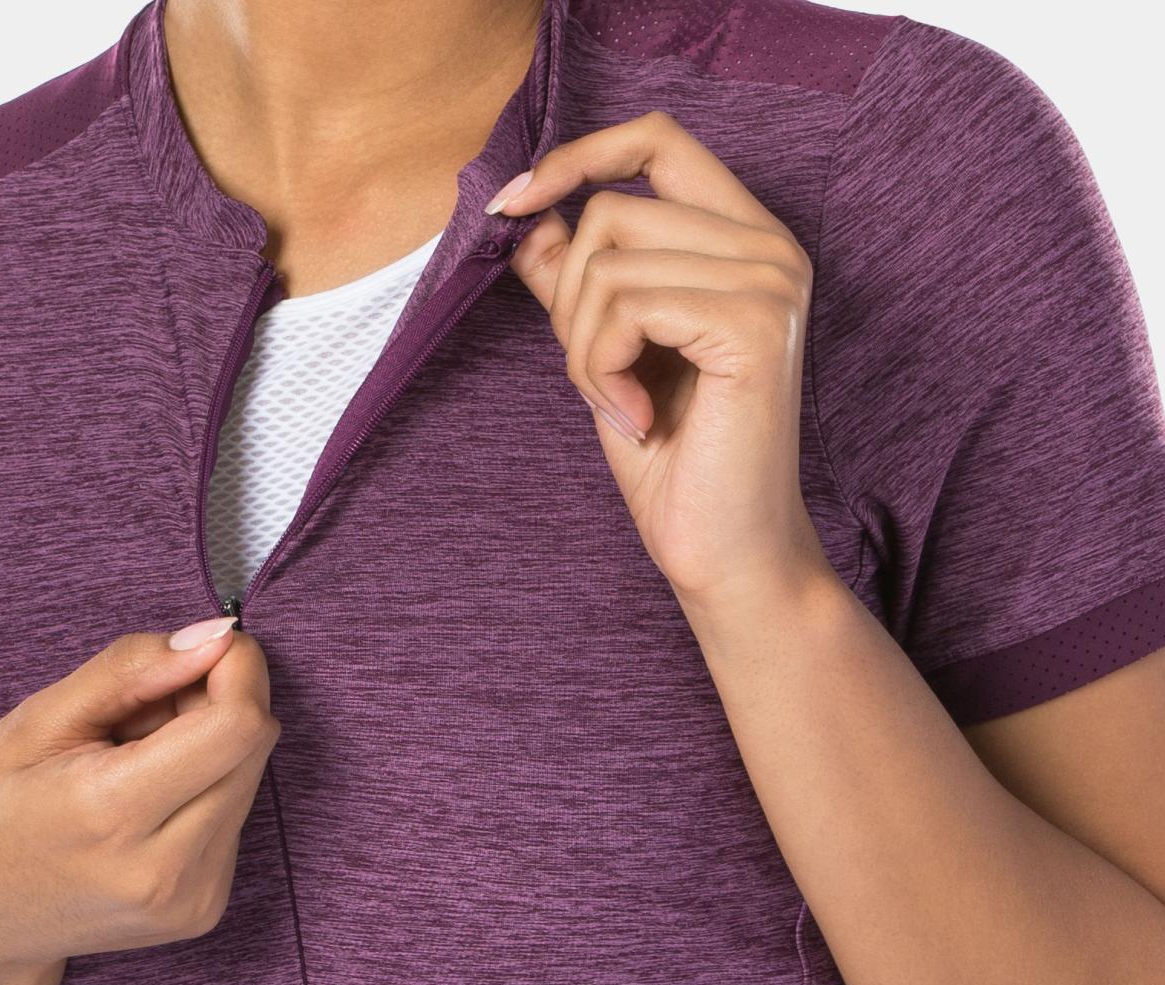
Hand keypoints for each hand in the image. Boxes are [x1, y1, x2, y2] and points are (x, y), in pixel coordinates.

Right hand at [0, 616, 281, 980]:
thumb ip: (131, 670)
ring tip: (135, 757)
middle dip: (217, 701)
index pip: (236, 726)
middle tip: (145, 706)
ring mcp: (191, 898)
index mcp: (113, 813)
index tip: (204, 648)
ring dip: (212, 746)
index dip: (236, 670)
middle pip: (252, 746)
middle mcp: (165, 868)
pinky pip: (235, 816)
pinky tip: (147, 798)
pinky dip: (204, 787)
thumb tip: (216, 637)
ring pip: (250, 777)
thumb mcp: (36, 721)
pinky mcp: (205, 908)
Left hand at [490, 110, 832, 610]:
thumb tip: (524, 216)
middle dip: (571, 301)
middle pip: (610, 210)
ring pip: (607, 261)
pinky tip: (637, 417)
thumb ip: (575, 279)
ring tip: (622, 404)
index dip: (576, 157)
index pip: (656, 138)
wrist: (723, 547)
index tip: (512, 203)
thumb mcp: (605, 349)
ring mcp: (768, 280)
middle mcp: (770, 246)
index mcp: (743, 239)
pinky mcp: (751, 323)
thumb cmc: (671, 457)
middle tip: (599, 377)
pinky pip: (625, 306)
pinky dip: (601, 369)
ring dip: (584, 347)